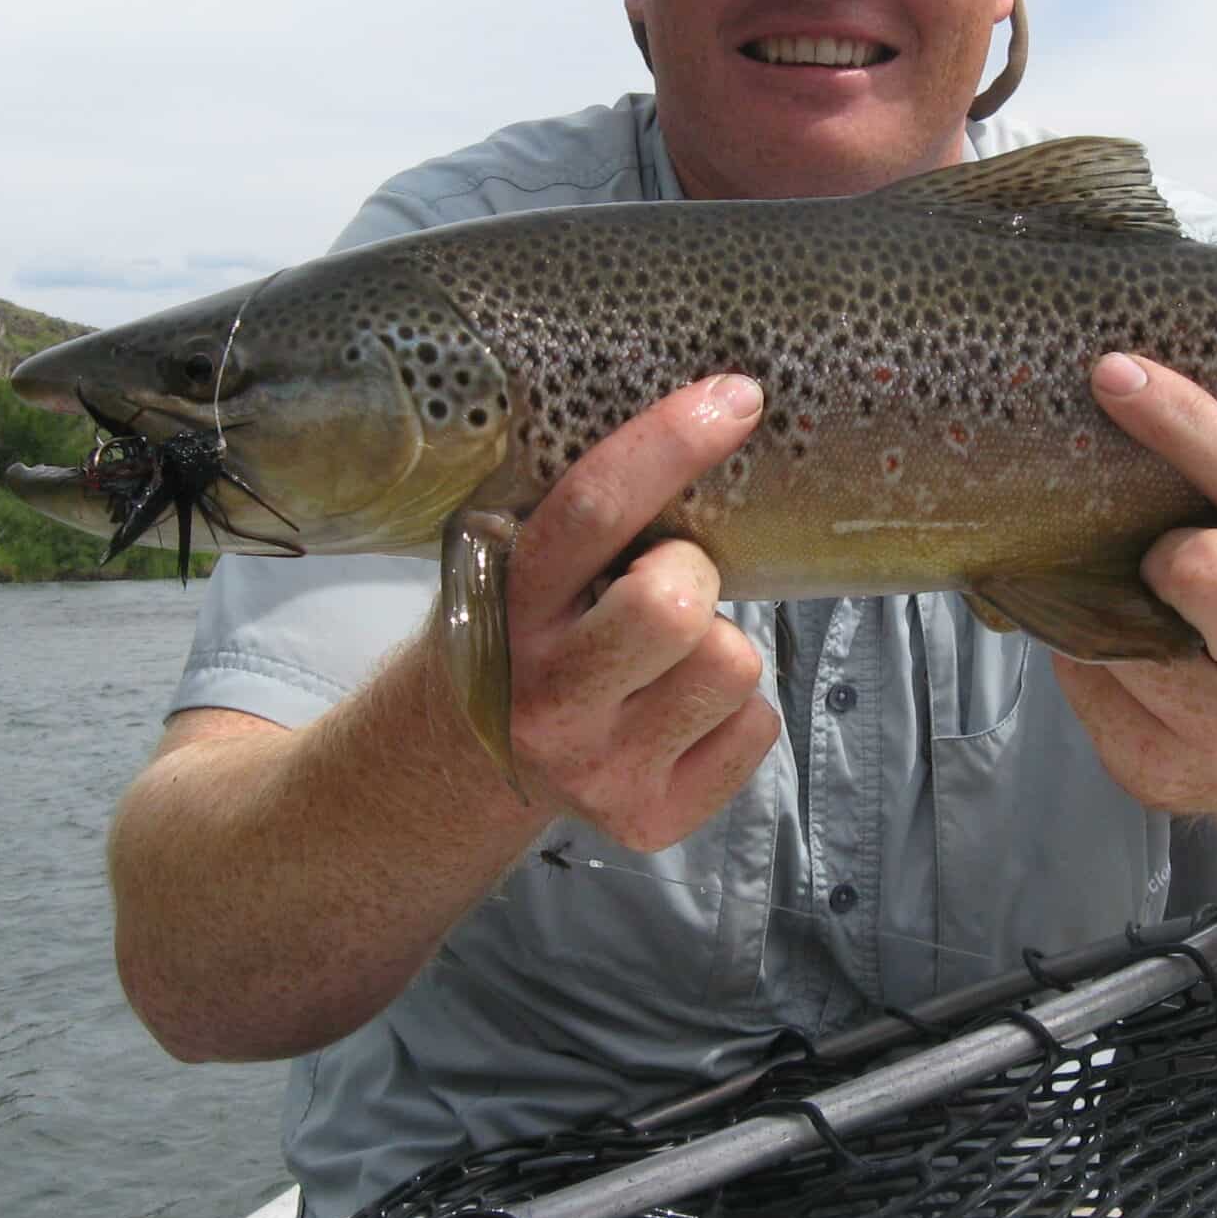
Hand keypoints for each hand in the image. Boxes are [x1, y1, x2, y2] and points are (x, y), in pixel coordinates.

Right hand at [500, 374, 782, 850]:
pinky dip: (735, 712)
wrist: (460, 761)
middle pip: (676, 606)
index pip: (591, 512)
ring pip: (733, 665)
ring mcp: (599, 768)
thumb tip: (718, 416)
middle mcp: (547, 697)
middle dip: (694, 575)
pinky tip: (679, 711)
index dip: (668, 446)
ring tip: (669, 657)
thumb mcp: (520, 566)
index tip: (736, 397)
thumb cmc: (523, 632)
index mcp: (508, 608)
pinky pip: (756, 729)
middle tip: (666, 580)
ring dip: (721, 645)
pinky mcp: (649, 820)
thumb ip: (591, 519)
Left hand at [1052, 353, 1216, 817]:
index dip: (1186, 424)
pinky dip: (1086, 655)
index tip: (1118, 375)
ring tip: (1147, 616)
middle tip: (1165, 562)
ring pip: (1118, 625)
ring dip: (1111, 602)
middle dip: (1161, 547)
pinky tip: (1130, 662)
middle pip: (1198, 566)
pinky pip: (1079, 675)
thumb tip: (1135, 405)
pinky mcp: (1158, 776)